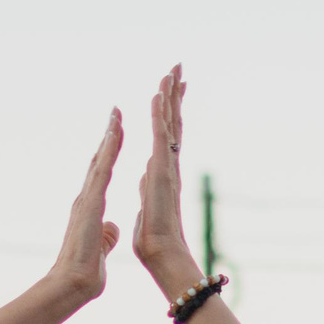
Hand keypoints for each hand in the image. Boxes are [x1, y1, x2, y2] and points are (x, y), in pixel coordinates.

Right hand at [47, 109, 123, 304]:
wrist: (72, 282)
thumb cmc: (84, 271)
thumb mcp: (101, 247)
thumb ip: (106, 235)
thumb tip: (112, 228)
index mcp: (91, 209)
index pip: (102, 175)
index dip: (109, 155)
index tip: (116, 136)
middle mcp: (86, 199)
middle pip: (99, 161)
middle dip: (108, 138)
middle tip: (116, 114)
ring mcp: (87, 199)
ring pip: (100, 160)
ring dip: (109, 137)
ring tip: (117, 115)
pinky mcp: (91, 203)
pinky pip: (102, 171)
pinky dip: (109, 151)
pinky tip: (116, 134)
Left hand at [132, 65, 200, 299]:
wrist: (162, 254)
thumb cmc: (154, 241)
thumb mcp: (146, 210)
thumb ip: (147, 192)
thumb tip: (145, 178)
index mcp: (163, 174)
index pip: (167, 136)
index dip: (169, 113)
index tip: (172, 91)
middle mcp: (169, 166)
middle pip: (173, 123)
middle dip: (175, 95)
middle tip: (178, 69)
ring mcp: (167, 167)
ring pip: (169, 123)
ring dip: (170, 96)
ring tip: (172, 70)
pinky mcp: (161, 171)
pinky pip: (160, 136)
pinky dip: (159, 114)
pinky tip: (158, 94)